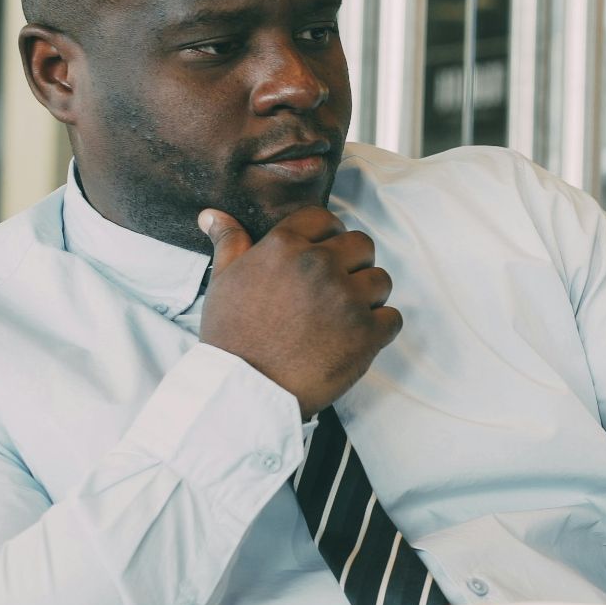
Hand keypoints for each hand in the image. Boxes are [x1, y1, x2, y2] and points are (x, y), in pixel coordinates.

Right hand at [197, 206, 401, 419]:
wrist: (247, 390)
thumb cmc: (232, 336)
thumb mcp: (224, 281)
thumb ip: (229, 242)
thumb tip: (212, 214)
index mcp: (285, 246)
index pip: (324, 218)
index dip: (327, 236)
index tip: (322, 256)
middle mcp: (320, 265)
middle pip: (361, 244)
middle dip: (352, 263)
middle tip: (333, 290)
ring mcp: (347, 298)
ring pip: (381, 280)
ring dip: (368, 296)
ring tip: (342, 317)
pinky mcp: (368, 332)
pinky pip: (392, 317)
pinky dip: (379, 328)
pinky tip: (354, 339)